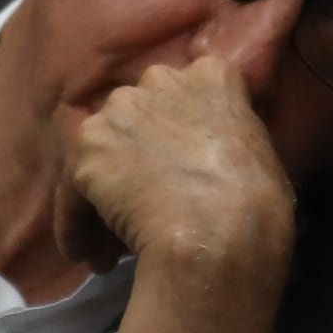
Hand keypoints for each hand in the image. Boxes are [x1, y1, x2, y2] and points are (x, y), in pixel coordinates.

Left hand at [67, 53, 298, 332]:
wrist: (219, 232)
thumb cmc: (258, 204)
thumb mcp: (259, 155)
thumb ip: (228, 139)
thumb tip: (210, 156)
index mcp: (211, 76)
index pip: (184, 95)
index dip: (174, 135)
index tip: (175, 170)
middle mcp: (160, 79)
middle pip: (135, 119)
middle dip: (133, 159)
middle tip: (141, 207)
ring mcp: (119, 111)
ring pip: (100, 154)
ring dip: (102, 196)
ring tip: (108, 244)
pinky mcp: (87, 148)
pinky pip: (73, 192)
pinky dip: (75, 225)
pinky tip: (86, 256)